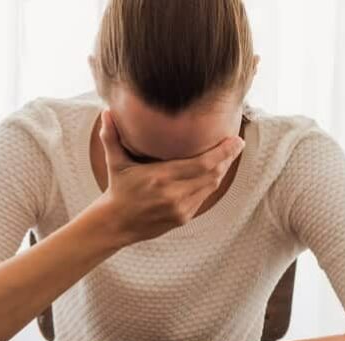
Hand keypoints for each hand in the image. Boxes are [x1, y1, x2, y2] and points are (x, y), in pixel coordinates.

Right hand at [85, 110, 244, 245]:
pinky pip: (204, 197)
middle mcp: (174, 195)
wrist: (116, 224)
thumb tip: (106, 111)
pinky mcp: (184, 218)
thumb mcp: (114, 162)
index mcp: (161, 178)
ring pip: (211, 186)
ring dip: (222, 170)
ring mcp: (181, 209)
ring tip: (230, 154)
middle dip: (228, 158)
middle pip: (213, 174)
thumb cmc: (117, 189)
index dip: (223, 152)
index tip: (235, 140)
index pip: (203, 164)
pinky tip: (216, 171)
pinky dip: (211, 183)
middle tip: (238, 143)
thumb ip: (111, 136)